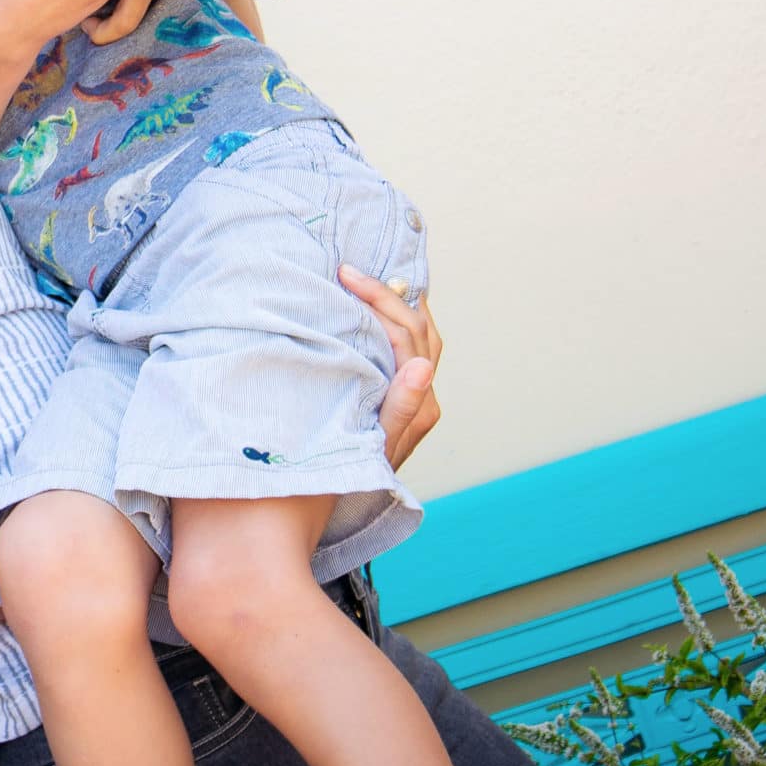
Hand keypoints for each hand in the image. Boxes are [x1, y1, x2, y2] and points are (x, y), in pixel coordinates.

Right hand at [341, 265, 441, 468]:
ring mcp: (416, 395)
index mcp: (419, 403)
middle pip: (417, 329)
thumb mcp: (375, 444)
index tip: (346, 277)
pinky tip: (379, 310)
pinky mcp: (405, 396)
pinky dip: (397, 321)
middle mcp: (423, 396)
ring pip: (420, 335)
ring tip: (373, 280)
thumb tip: (422, 366)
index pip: (405, 336)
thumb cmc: (354, 473)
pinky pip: (409, 348)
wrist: (342, 493)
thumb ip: (402, 407)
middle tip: (350, 272)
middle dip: (386, 294)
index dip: (379, 301)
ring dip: (399, 304)